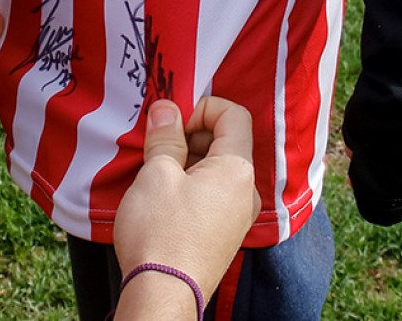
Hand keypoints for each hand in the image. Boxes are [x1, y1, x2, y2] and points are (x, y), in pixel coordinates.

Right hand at [112, 97, 258, 305]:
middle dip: (189, 135)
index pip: (233, 114)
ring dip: (186, 162)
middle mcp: (246, 191)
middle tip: (157, 147)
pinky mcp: (223, 233)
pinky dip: (189, 186)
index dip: (200, 108)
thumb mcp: (156, 174)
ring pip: (215, 170)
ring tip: (155, 176)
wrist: (163, 294)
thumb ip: (165, 136)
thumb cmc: (161, 234)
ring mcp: (237, 215)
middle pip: (225, 141)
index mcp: (237, 170)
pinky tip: (163, 199)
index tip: (172, 123)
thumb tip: (167, 109)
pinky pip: (212, 195)